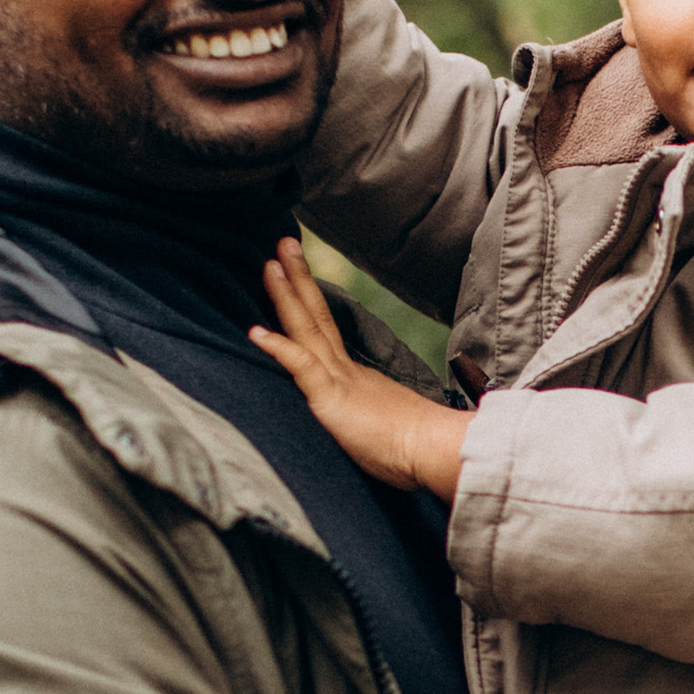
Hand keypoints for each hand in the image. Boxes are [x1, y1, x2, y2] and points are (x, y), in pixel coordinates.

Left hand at [252, 238, 470, 500]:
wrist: (438, 449)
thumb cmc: (422, 448)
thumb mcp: (394, 428)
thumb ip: (380, 420)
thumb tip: (384, 425)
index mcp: (359, 376)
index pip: (327, 332)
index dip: (310, 302)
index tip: (297, 276)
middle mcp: (348, 370)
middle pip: (318, 315)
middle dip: (298, 279)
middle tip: (284, 244)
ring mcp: (340, 380)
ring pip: (307, 328)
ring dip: (286, 295)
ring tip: (269, 263)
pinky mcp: (332, 398)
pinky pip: (301, 366)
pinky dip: (278, 347)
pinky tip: (255, 331)